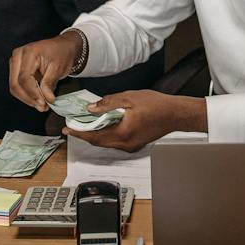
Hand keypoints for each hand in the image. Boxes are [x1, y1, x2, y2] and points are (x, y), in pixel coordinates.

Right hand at [8, 33, 80, 111]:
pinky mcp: (16, 67)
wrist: (63, 47)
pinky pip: (16, 85)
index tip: (43, 103)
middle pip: (16, 83)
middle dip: (29, 98)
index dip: (33, 94)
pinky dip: (26, 94)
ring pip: (14, 86)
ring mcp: (16, 61)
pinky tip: (37, 98)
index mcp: (29, 52)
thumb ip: (49, 84)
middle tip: (42, 107)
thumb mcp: (58, 69)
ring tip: (41, 104)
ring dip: (27, 98)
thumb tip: (46, 99)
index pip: (24, 78)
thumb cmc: (61, 53)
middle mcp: (19, 55)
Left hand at [68, 91, 205, 153]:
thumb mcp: (129, 98)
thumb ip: (108, 103)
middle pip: (99, 142)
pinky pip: (115, 140)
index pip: (94, 136)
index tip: (67, 129)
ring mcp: (131, 145)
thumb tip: (91, 108)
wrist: (176, 114)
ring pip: (107, 142)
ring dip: (96, 134)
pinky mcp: (135, 143)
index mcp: (122, 134)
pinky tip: (104, 123)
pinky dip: (106, 133)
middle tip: (73, 125)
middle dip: (85, 134)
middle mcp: (125, 144)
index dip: (79, 133)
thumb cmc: (158, 105)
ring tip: (86, 123)